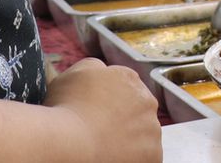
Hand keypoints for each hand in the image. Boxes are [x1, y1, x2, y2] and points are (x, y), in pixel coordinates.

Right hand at [44, 58, 161, 162]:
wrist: (71, 143)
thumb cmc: (67, 109)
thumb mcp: (73, 74)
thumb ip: (94, 67)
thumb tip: (101, 70)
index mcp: (128, 78)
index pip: (124, 87)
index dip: (108, 101)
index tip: (96, 113)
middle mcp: (146, 101)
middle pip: (137, 110)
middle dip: (122, 118)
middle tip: (101, 131)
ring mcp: (152, 130)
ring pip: (143, 134)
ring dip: (130, 139)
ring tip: (105, 147)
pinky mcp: (153, 155)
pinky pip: (145, 156)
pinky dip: (132, 157)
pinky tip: (112, 157)